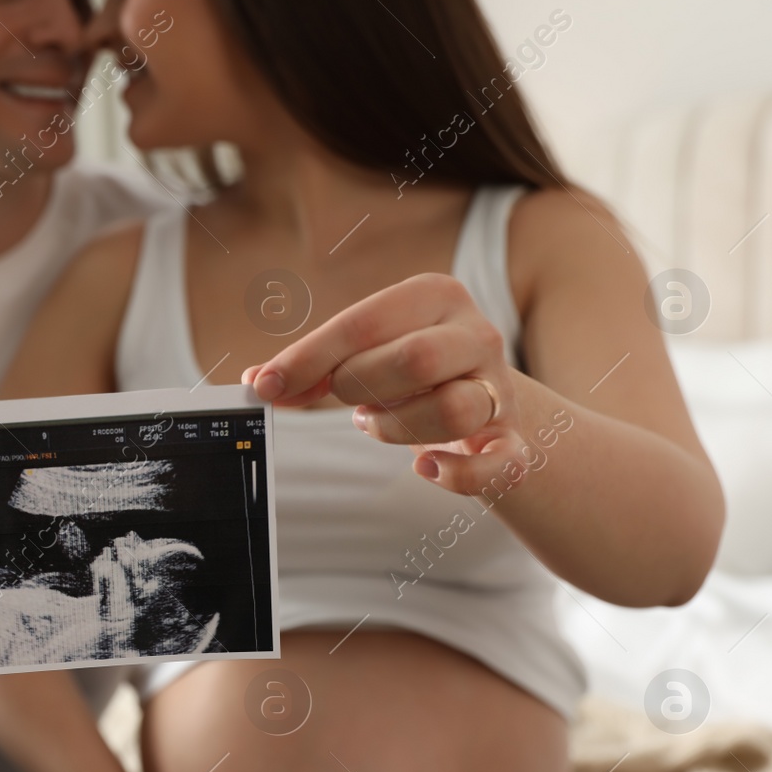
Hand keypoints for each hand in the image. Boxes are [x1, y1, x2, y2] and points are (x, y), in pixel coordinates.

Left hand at [242, 273, 532, 497]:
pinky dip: (458, 474)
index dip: (308, 359)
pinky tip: (426, 468)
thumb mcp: (364, 354)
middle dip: (362, 387)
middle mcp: (476, 334)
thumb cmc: (409, 373)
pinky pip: (498, 463)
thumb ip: (314, 365)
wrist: (481, 402)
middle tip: (350, 403)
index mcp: (434, 296)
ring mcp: (500, 388)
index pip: (363, 324)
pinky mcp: (512, 440)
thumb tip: (259, 382)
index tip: (267, 386)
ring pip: (453, 409)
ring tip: (377, 424)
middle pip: (415, 359)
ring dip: (397, 427)